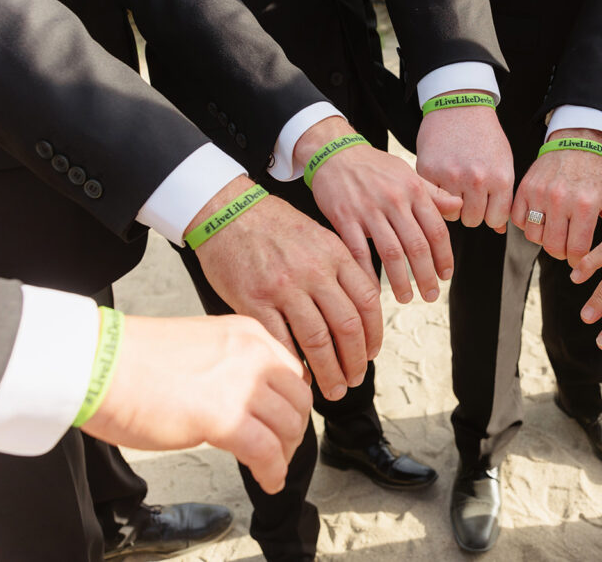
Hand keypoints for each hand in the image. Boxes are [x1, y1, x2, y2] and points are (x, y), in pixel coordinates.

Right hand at [81, 313, 312, 494]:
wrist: (98, 365)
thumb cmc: (132, 360)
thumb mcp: (200, 345)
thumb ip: (229, 364)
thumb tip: (242, 395)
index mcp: (246, 333)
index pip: (292, 370)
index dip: (293, 400)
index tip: (286, 419)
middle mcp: (252, 355)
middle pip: (298, 398)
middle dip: (295, 428)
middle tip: (283, 447)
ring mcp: (241, 385)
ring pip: (288, 425)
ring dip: (285, 452)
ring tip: (272, 466)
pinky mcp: (225, 417)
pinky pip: (267, 451)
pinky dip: (273, 470)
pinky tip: (268, 480)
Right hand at [191, 176, 381, 401]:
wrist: (227, 211)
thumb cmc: (274, 226)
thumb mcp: (319, 236)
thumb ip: (341, 269)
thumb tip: (362, 308)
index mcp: (335, 255)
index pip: (368, 302)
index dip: (374, 334)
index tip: (371, 353)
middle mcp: (314, 271)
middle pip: (348, 326)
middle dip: (356, 360)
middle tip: (356, 378)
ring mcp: (284, 287)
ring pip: (318, 340)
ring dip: (330, 371)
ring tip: (334, 388)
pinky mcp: (254, 300)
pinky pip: (281, 341)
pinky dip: (295, 365)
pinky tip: (301, 377)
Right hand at [295, 116, 461, 303]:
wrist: (335, 152)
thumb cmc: (375, 167)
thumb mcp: (407, 174)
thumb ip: (433, 194)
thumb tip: (459, 207)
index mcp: (413, 190)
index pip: (436, 230)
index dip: (444, 257)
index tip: (446, 276)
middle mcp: (394, 200)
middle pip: (416, 246)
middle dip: (426, 275)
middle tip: (430, 295)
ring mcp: (368, 210)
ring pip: (390, 252)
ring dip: (400, 280)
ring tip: (406, 298)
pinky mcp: (344, 217)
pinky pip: (358, 251)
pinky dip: (367, 273)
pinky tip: (374, 291)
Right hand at [416, 95, 513, 231]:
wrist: (459, 105)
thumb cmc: (485, 135)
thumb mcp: (503, 163)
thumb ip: (503, 197)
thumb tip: (499, 230)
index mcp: (500, 178)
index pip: (495, 220)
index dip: (490, 214)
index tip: (486, 205)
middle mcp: (477, 180)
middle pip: (473, 220)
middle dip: (470, 211)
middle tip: (468, 194)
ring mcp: (451, 176)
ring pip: (452, 215)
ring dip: (453, 206)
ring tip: (455, 187)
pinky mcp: (428, 171)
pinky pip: (433, 200)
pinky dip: (436, 195)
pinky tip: (442, 179)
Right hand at [511, 128, 601, 266]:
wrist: (576, 143)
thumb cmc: (596, 174)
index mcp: (585, 205)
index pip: (576, 249)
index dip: (576, 261)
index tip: (577, 260)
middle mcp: (561, 199)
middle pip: (553, 246)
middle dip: (561, 253)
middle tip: (566, 247)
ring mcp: (540, 193)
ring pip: (533, 236)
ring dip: (543, 239)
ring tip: (553, 230)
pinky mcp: (525, 188)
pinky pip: (519, 220)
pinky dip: (527, 224)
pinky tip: (540, 218)